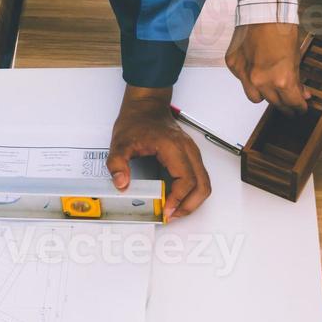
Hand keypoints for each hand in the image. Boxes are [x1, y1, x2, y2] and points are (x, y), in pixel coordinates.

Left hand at [106, 86, 210, 218]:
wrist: (146, 106)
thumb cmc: (137, 120)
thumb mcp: (120, 142)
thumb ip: (117, 163)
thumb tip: (121, 183)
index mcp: (173, 147)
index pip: (186, 180)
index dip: (178, 199)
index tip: (166, 211)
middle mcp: (188, 150)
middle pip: (202, 185)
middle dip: (189, 205)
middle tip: (172, 216)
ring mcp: (192, 152)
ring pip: (204, 182)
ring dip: (192, 200)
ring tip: (174, 210)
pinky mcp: (190, 155)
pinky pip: (199, 177)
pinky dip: (191, 191)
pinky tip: (175, 198)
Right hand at [225, 23, 310, 113]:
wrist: (262, 10)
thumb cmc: (281, 28)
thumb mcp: (295, 56)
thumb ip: (297, 78)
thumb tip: (302, 93)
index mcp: (281, 80)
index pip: (292, 103)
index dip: (299, 107)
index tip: (301, 108)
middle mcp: (261, 81)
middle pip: (275, 103)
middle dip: (284, 105)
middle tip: (289, 103)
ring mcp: (244, 75)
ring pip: (255, 98)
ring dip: (265, 96)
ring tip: (271, 89)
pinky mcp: (234, 65)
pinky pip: (242, 81)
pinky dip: (249, 79)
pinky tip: (256, 70)